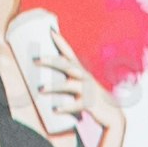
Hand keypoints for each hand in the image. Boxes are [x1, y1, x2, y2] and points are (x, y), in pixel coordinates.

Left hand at [2, 6, 115, 146]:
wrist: (112, 115)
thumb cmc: (91, 99)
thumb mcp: (81, 85)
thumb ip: (67, 79)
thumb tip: (44, 76)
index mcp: (81, 71)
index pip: (70, 53)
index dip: (61, 42)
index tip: (50, 31)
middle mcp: (84, 78)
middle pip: (66, 66)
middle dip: (51, 61)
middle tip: (35, 60)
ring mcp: (87, 90)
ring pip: (68, 85)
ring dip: (53, 86)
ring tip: (40, 89)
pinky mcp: (89, 104)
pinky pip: (76, 105)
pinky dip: (65, 107)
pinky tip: (55, 109)